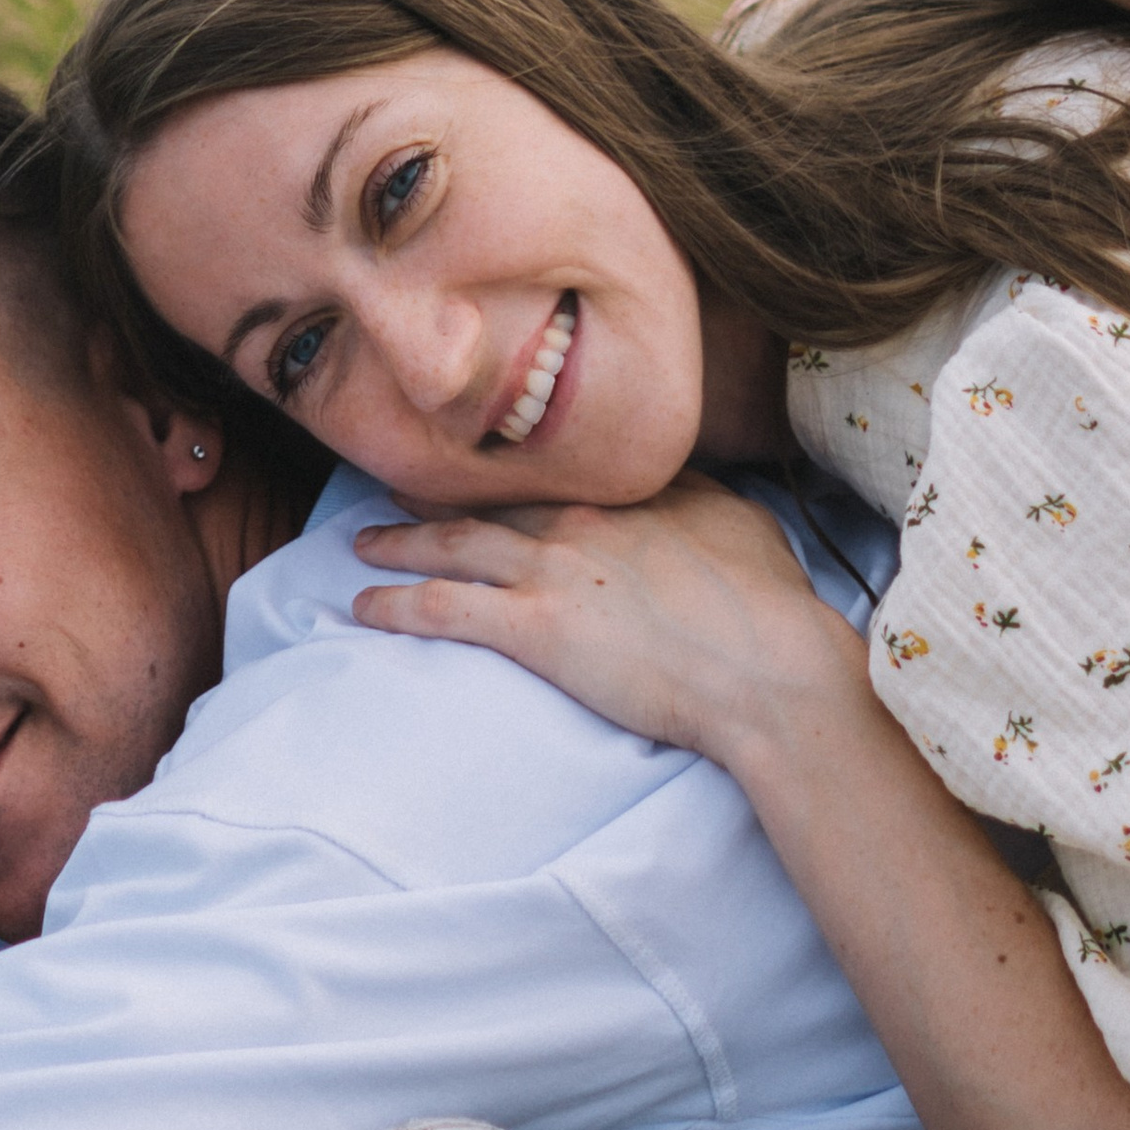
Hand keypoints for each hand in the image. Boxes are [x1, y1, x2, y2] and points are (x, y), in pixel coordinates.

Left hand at [352, 475, 862, 773]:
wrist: (766, 665)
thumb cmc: (769, 605)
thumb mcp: (744, 524)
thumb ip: (700, 498)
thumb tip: (682, 487)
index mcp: (628, 493)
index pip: (550, 471)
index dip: (504, 469)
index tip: (476, 465)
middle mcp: (579, 518)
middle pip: (488, 497)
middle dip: (434, 491)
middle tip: (393, 485)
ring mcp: (551, 570)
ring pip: (452, 543)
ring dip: (399, 540)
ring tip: (363, 540)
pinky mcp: (533, 628)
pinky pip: (443, 608)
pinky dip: (394, 604)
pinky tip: (361, 607)